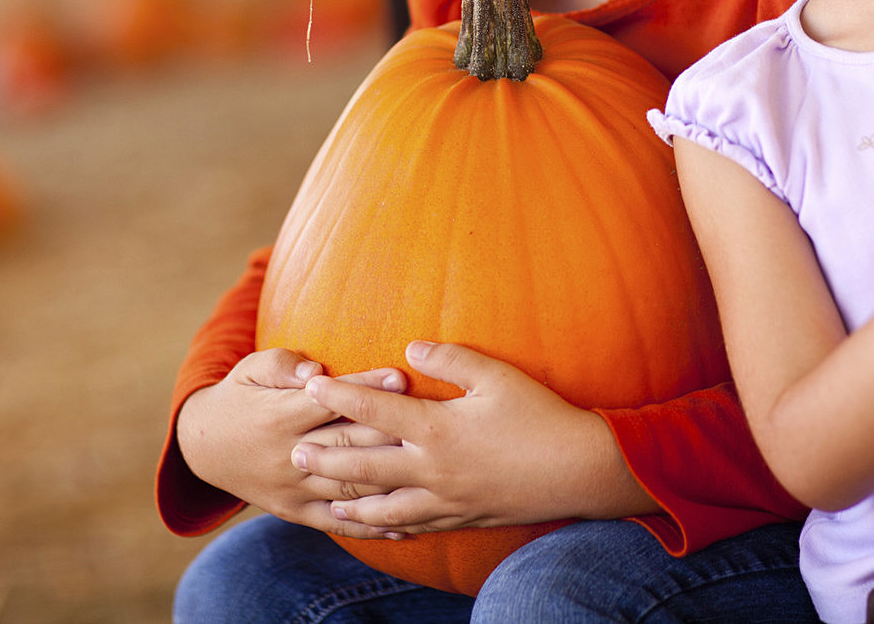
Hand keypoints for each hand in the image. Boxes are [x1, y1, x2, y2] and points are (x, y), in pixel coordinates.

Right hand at [176, 347, 406, 538]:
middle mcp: (289, 456)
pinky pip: (335, 523)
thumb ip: (282, 365)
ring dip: (389, 482)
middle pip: (347, 445)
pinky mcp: (294, 512)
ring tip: (429, 476)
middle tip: (428, 426)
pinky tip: (406, 526)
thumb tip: (314, 372)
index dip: (366, 389)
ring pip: (348, 487)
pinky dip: (370, 527)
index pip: (331, 402)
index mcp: (281, 416)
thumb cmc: (241, 395)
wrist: (205, 447)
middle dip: (389, 434)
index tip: (400, 378)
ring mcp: (293, 488)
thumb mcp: (251, 369)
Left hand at [292, 341, 651, 534]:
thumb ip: (450, 358)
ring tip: (324, 497)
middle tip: (294, 453)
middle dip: (327, 457)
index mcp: (437, 429)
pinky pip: (415, 526)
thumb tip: (409, 346)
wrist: (579, 471)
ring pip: (384, 506)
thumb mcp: (497, 375)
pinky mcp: (462, 518)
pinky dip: (389, 525)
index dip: (339, 395)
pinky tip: (377, 524)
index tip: (311, 385)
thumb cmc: (540, 415)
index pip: (374, 410)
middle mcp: (433, 470)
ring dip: (349, 501)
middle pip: (365, 465)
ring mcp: (446, 499)